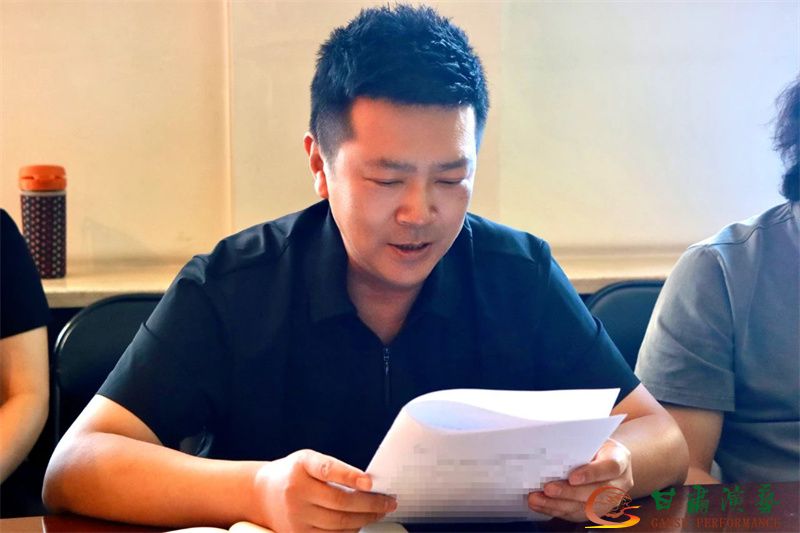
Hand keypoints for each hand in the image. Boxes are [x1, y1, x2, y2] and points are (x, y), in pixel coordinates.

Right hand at [251, 449, 396, 532]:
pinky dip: (350, 530)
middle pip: (339, 503)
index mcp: (301, 467)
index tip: (370, 481)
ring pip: (338, 523)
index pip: (327, 470)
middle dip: (370, 504)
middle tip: (389, 501)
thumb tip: (368, 484)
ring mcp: (296, 517)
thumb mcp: (308, 460)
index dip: (350, 476)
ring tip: (380, 511)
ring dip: (365, 519)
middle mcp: (296, 493)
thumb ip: (333, 468)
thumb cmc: (294, 474)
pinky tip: (361, 522)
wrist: (262, 494)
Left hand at [527, 438, 633, 521]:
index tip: (572, 478)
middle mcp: (620, 483)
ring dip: (558, 505)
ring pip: (585, 508)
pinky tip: (540, 505)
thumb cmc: (595, 445)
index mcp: (620, 459)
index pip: (611, 467)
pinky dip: (556, 510)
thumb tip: (551, 445)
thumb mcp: (592, 437)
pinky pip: (577, 515)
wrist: (607, 459)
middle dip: (570, 493)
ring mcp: (610, 500)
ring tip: (537, 499)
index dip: (592, 474)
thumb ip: (579, 443)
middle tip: (548, 489)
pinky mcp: (597, 511)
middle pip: (597, 493)